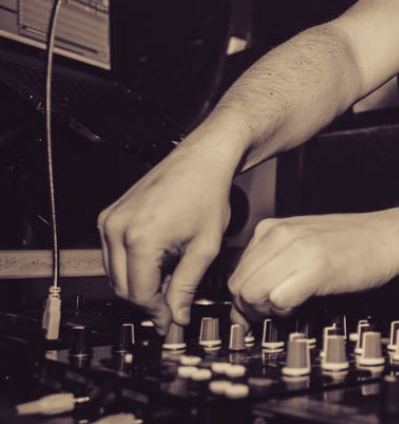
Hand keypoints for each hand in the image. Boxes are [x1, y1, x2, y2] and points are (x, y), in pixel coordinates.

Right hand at [97, 130, 238, 333]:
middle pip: (122, 287)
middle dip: (148, 301)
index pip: (139, 294)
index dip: (157, 313)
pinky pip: (113, 254)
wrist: (201, 160)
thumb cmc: (207, 193)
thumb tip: (177, 317)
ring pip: (115, 273)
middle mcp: (117, 229)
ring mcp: (109, 221)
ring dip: (139, 284)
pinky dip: (133, 266)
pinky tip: (159, 263)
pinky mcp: (109, 216)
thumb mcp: (205, 248)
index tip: (172, 321)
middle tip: (172, 308)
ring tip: (171, 281)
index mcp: (140, 239)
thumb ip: (187, 286)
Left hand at [228, 209, 398, 320]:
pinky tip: (302, 303)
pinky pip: (278, 300)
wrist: (388, 237)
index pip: (236, 273)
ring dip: (267, 311)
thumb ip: (272, 262)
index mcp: (272, 228)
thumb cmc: (352, 243)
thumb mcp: (302, 242)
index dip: (243, 299)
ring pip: (252, 294)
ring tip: (289, 306)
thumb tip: (246, 296)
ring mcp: (296, 250)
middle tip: (272, 314)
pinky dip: (285, 311)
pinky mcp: (314, 269)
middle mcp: (279, 235)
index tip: (256, 311)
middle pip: (239, 287)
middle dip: (251, 309)